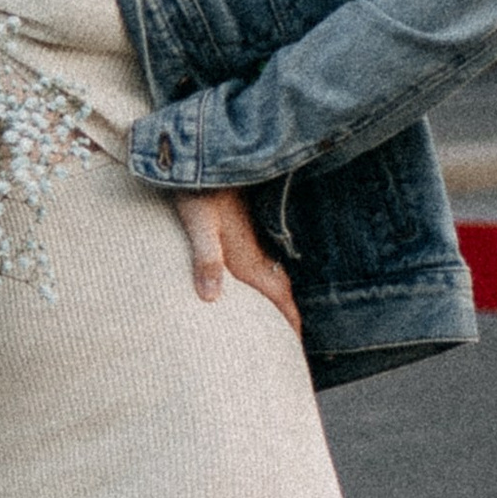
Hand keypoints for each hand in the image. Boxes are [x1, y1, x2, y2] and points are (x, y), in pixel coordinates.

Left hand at [173, 188, 302, 336]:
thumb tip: (210, 298)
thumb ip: (206, 257)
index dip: (290, 319)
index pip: (278, 294)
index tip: (300, 343)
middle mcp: (254, 250)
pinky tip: (260, 279)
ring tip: (282, 315)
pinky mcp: (242, 227)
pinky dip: (268, 277)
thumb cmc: (196, 191)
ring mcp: (250, 238)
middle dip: (289, 313)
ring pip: (273, 273)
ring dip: (280, 294)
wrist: (203, 154)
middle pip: (280, 287)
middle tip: (295, 339)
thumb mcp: (198, 224)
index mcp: (246, 256)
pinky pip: (263, 260)